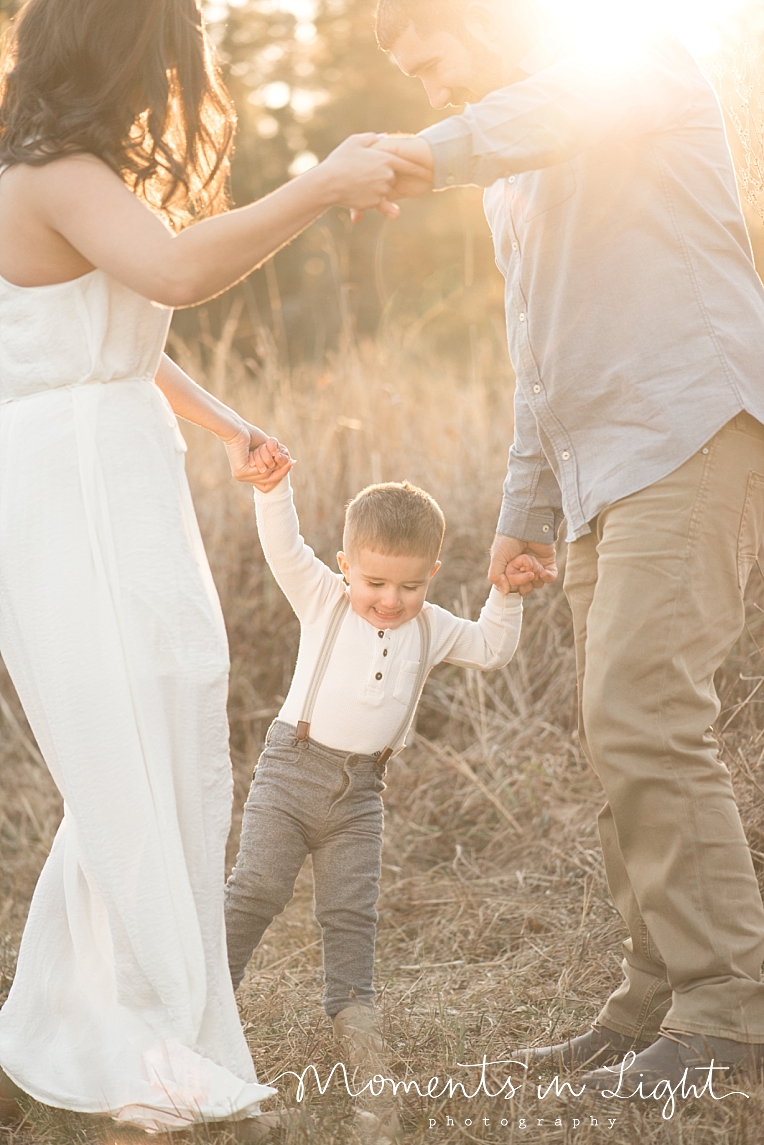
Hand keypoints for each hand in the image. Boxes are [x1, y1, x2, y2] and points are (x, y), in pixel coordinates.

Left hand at [222, 422, 292, 487]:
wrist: (237, 428)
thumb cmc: (250, 435)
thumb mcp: (268, 448)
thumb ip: (277, 457)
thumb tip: (293, 463)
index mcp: (247, 472)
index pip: (266, 482)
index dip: (280, 474)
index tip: (291, 462)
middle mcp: (243, 476)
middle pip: (268, 480)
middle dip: (281, 468)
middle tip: (291, 460)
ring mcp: (241, 476)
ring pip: (266, 475)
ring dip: (269, 458)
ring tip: (264, 447)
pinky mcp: (240, 473)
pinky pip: (261, 471)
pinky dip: (263, 458)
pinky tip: (259, 449)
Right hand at [316, 133, 431, 221]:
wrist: (329, 183)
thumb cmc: (340, 161)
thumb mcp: (355, 142)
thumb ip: (371, 138)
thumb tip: (383, 137)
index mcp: (386, 158)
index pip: (409, 164)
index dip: (420, 168)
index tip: (431, 171)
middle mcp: (387, 175)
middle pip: (393, 178)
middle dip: (383, 177)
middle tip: (363, 174)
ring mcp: (382, 190)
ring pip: (386, 191)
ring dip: (377, 189)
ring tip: (358, 184)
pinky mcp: (376, 203)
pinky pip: (383, 205)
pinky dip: (386, 208)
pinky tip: (393, 212)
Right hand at [488, 534, 557, 595]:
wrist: (525, 526)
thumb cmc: (508, 540)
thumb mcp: (497, 557)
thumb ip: (496, 576)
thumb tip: (505, 592)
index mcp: (509, 570)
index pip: (512, 587)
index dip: (513, 584)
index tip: (511, 576)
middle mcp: (523, 570)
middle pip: (525, 589)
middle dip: (524, 581)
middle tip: (523, 568)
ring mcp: (536, 567)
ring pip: (537, 584)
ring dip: (535, 575)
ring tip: (532, 563)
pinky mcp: (548, 563)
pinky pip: (550, 578)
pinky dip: (547, 577)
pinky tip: (542, 571)